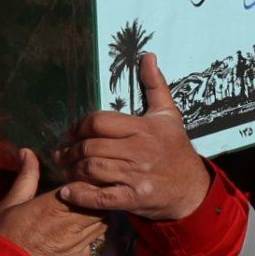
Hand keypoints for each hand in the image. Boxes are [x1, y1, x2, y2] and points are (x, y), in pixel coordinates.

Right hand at [0, 151, 108, 255]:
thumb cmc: (3, 237)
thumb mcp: (10, 203)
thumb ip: (26, 177)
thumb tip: (28, 152)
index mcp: (55, 206)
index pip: (87, 188)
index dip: (89, 182)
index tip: (86, 179)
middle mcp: (72, 226)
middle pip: (100, 206)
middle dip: (97, 199)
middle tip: (92, 194)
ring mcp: (79, 246)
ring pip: (102, 225)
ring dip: (97, 217)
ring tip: (87, 213)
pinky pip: (95, 245)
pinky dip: (91, 238)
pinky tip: (79, 235)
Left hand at [56, 53, 210, 221]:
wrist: (192, 189)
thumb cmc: (177, 149)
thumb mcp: (169, 115)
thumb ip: (155, 85)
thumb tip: (148, 56)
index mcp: (144, 128)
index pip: (99, 122)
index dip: (79, 126)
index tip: (71, 133)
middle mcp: (139, 151)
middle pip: (91, 147)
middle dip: (71, 150)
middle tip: (62, 153)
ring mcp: (136, 176)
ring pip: (92, 170)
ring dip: (72, 170)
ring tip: (66, 169)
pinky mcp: (134, 199)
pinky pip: (100, 197)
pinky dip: (80, 195)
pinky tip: (68, 192)